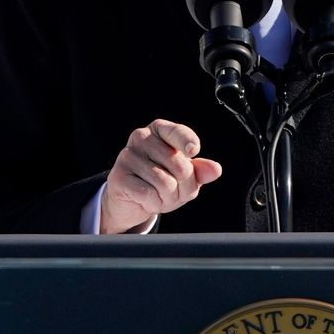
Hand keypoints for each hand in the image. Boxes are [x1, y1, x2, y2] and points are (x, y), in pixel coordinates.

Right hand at [100, 119, 222, 232]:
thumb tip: (215, 169)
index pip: (178, 132)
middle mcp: (141, 137)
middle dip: (184, 187)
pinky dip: (154, 204)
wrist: (132, 200)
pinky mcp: (118, 176)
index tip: (193, 151)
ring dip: (169, 198)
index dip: (188, 141)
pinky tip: (148, 201)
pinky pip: (149, 194)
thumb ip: (200, 171)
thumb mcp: (185, 176)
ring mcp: (127, 156)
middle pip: (179, 166)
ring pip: (166, 183)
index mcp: (160, 130)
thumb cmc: (162, 181)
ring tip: (161, 196)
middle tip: (175, 192)